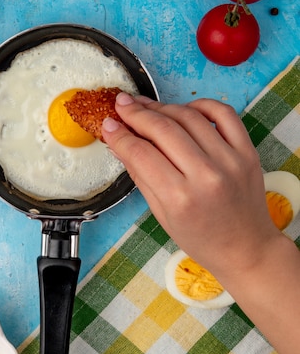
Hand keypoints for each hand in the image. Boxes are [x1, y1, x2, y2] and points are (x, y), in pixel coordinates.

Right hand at [102, 93, 280, 277]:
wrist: (245, 249)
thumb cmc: (200, 238)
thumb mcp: (161, 214)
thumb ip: (140, 175)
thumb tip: (118, 143)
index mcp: (179, 198)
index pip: (141, 153)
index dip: (120, 135)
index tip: (108, 124)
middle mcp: (205, 176)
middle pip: (163, 129)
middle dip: (137, 114)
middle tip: (122, 104)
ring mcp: (230, 160)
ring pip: (189, 117)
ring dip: (163, 107)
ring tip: (147, 107)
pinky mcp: (247, 151)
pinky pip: (224, 114)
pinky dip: (201, 105)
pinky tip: (184, 109)